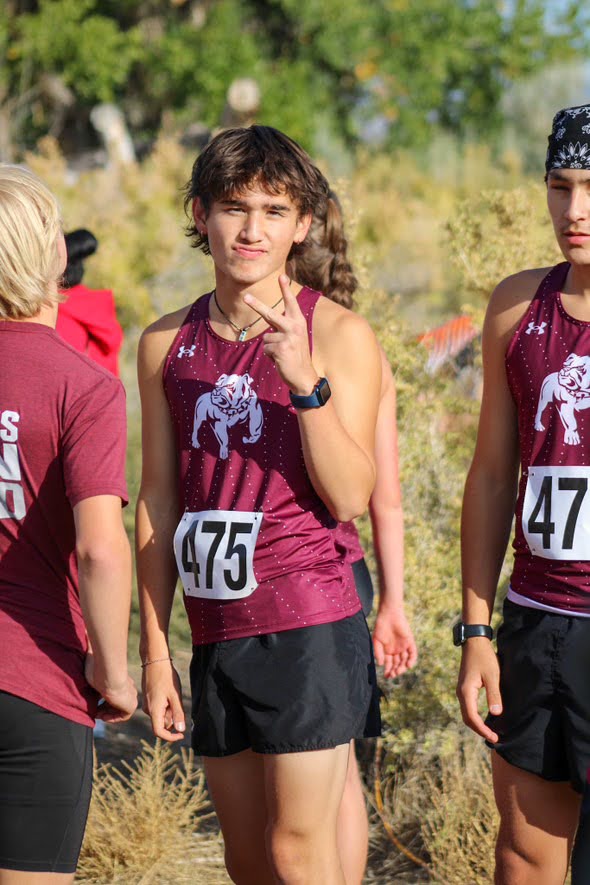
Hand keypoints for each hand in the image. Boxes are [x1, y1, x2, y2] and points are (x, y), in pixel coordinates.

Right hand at [85, 655, 137, 722]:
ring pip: (119, 708)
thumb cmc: (99, 672)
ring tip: (96, 715)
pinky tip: (103, 716)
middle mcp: (127, 687)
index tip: (93, 702)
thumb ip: (93, 678)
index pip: (113, 691)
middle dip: (104, 708)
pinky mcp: (132, 705)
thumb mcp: (94, 675)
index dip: (102, 699)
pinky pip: (124, 716)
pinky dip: (113, 718)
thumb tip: (85, 676)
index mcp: (121, 679)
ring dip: (107, 713)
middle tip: (93, 711)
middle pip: (116, 701)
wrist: (109, 674)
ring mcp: (131, 696)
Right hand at [142, 661, 185, 742]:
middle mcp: (148, 710)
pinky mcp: (148, 699)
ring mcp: (147, 704)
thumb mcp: (175, 696)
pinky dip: (165, 704)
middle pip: (162, 723)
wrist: (155, 661)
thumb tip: (180, 730)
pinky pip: (158, 708)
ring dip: (169, 710)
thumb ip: (178, 714)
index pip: (159, 732)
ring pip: (161, 715)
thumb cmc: (166, 677)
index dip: (170, 737)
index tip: (181, 735)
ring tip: (172, 694)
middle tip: (177, 701)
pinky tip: (168, 692)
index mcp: (154, 710)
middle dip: (172, 717)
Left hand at [243, 275, 317, 392]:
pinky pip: (266, 349)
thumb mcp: (294, 337)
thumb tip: (268, 319)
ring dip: (270, 348)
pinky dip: (271, 356)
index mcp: (299, 322)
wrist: (304, 376)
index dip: (285, 289)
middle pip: (270, 313)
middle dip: (256, 305)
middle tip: (245, 297)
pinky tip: (281, 360)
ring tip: (282, 354)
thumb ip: (283, 326)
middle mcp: (294, 327)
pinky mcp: (281, 349)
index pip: (291, 303)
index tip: (282, 276)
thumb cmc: (296, 355)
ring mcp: (288, 338)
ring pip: (266, 338)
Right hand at [372, 607, 417, 677]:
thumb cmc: (381, 627)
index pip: (390, 664)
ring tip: (398, 671)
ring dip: (403, 667)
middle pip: (398, 664)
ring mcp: (404, 646)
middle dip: (395, 671)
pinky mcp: (410, 642)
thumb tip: (380, 664)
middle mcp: (397, 650)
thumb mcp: (377, 641)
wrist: (389, 615)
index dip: (389, 671)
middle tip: (393, 675)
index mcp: (388, 651)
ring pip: (405, 660)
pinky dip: (412, 659)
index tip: (387, 676)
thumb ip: (378, 652)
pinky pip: (413, 653)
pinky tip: (408, 665)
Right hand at [456, 638, 501, 742]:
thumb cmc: (484, 657)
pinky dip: (475, 716)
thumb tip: (496, 714)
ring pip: (467, 713)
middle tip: (494, 737)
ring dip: (477, 724)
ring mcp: (461, 690)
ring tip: (491, 731)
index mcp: (466, 691)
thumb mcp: (492, 675)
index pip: (472, 717)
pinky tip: (485, 718)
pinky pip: (468, 707)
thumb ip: (494, 694)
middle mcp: (461, 693)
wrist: (474, 642)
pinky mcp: (465, 688)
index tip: (494, 737)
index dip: (482, 729)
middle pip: (467, 718)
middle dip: (479, 730)